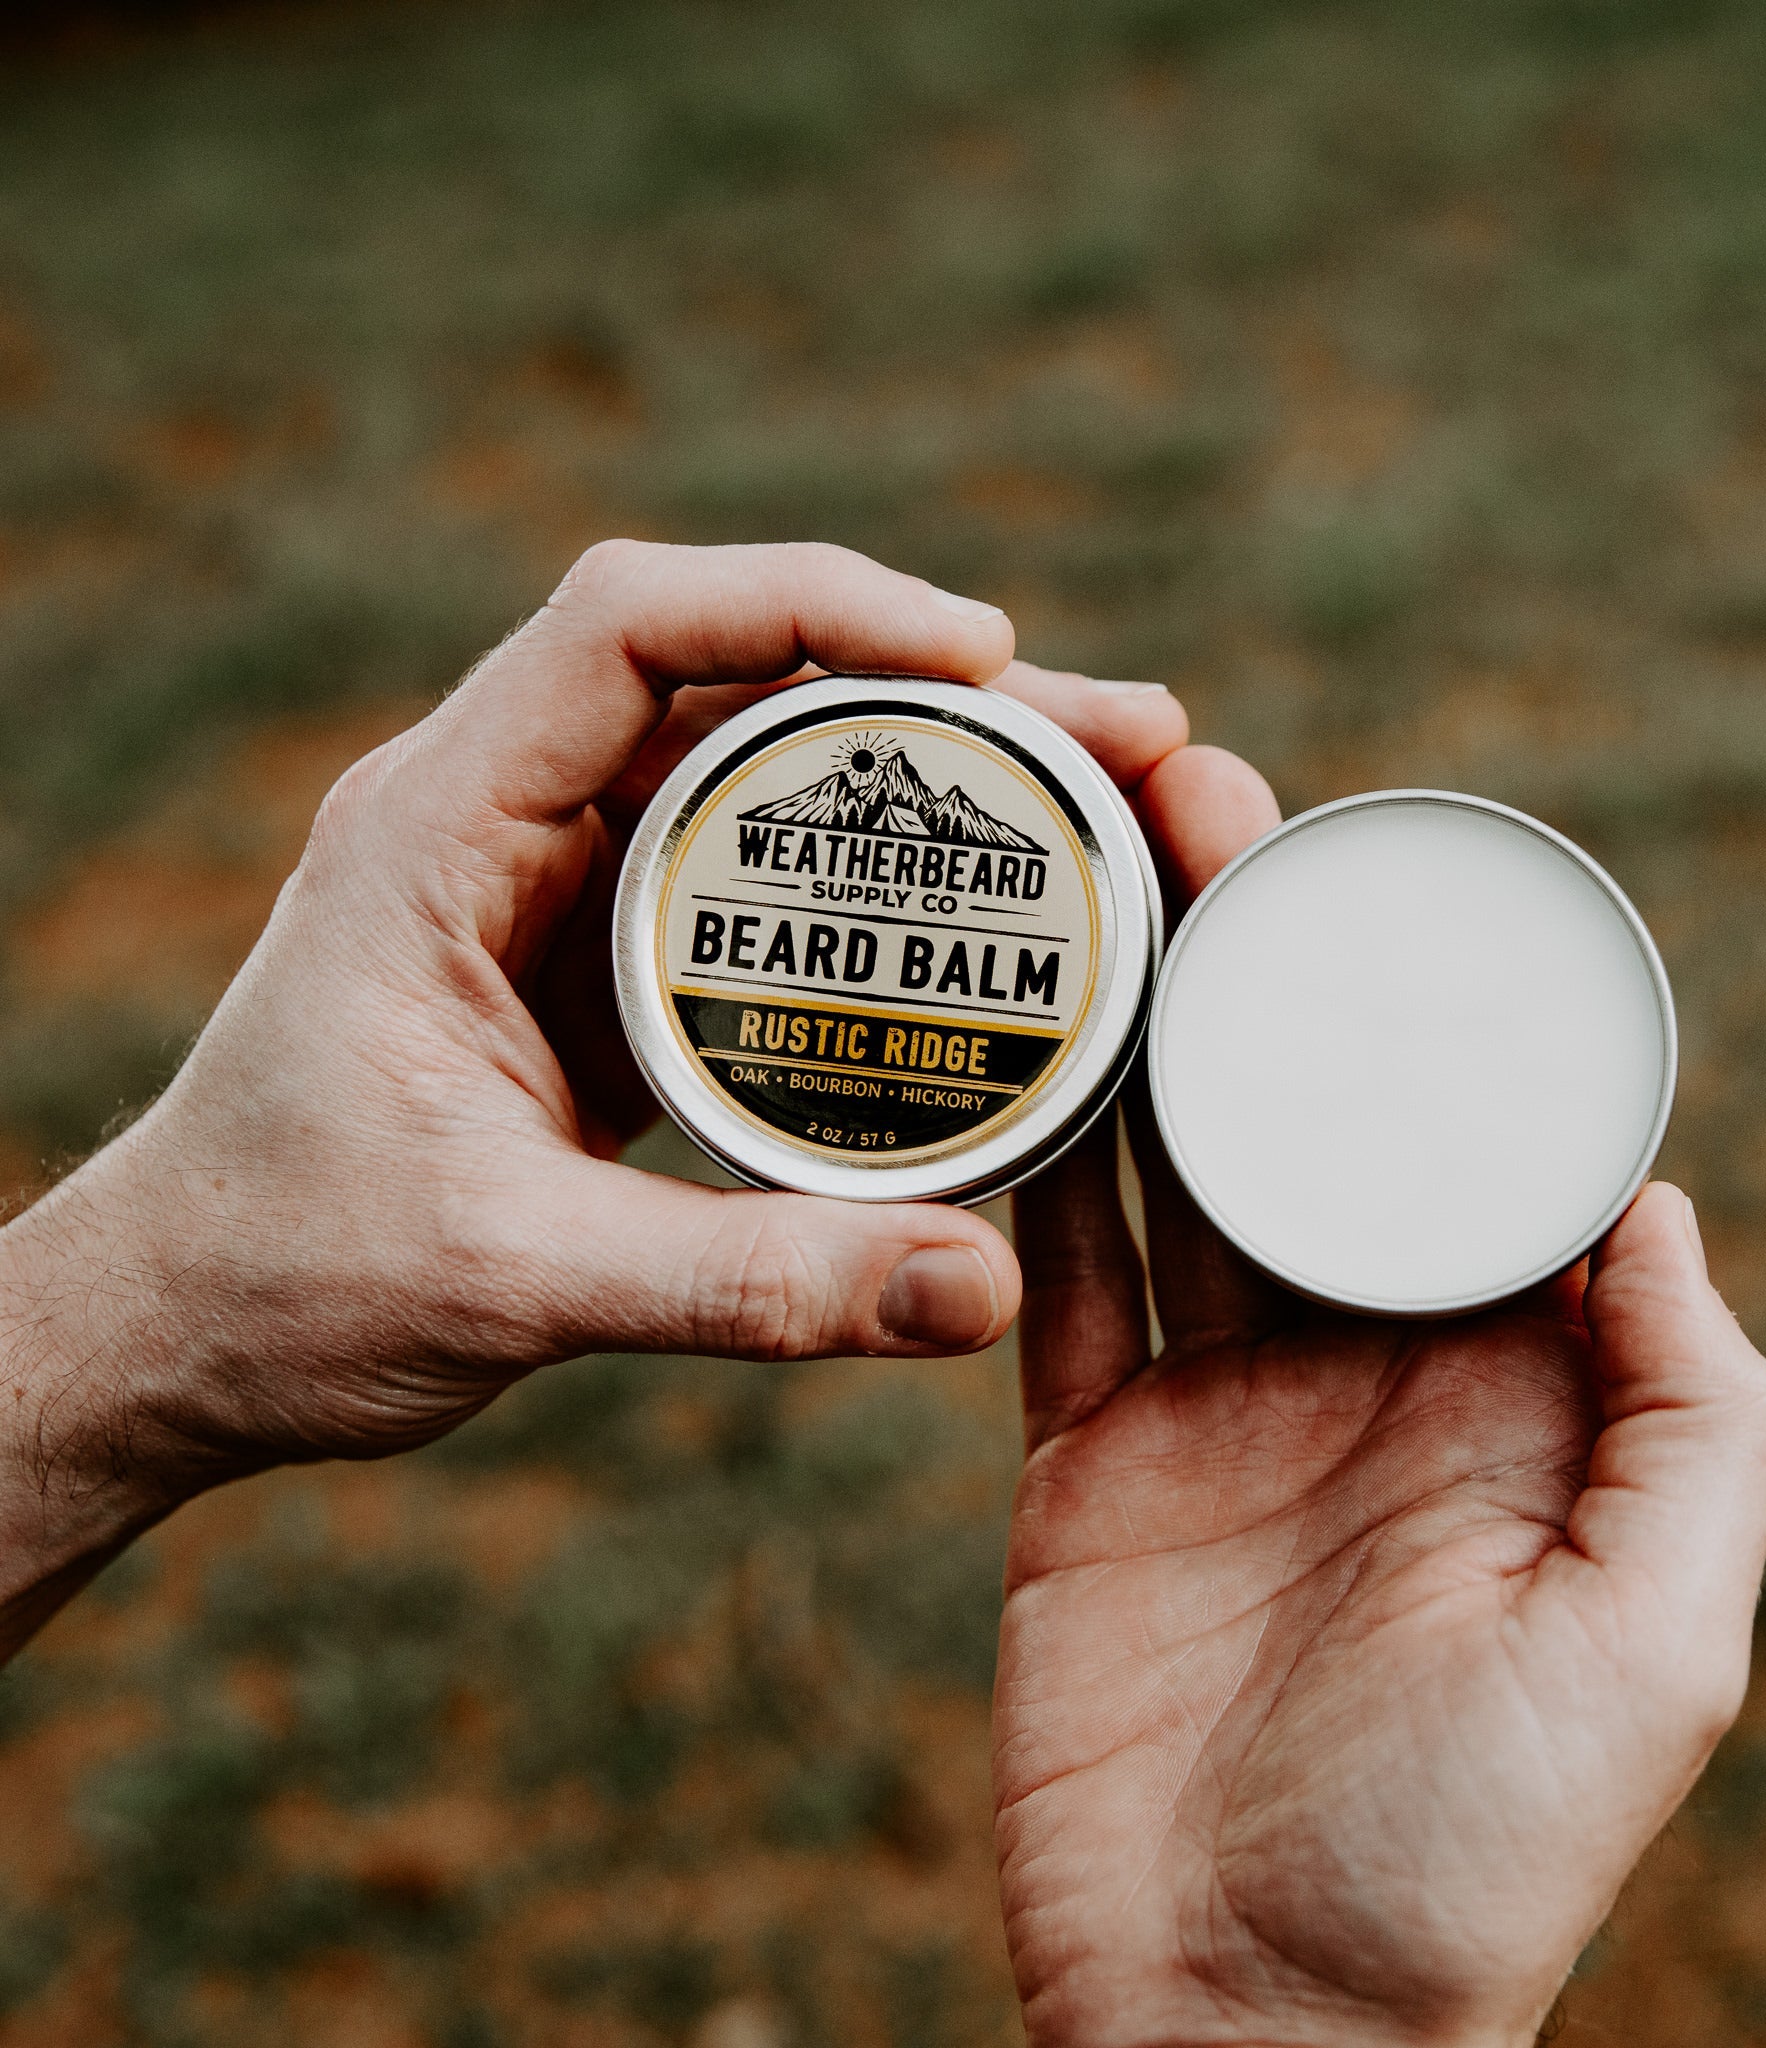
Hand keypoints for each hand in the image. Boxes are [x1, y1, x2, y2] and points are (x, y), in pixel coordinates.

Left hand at [0, 540, 1185, 1653]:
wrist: (179, 1333)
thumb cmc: (286, 1284)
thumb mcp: (517, 1282)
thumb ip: (747, 1284)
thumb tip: (980, 1288)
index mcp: (434, 832)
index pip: (626, 627)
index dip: (810, 602)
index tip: (981, 652)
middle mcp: (495, 822)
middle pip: (733, 680)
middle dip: (928, 689)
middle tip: (1112, 736)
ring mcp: (547, 887)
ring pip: (755, 773)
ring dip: (912, 776)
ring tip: (1084, 809)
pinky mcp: (592, 962)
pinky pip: (753, 881)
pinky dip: (867, 882)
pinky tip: (974, 925)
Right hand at [996, 749, 1765, 2047]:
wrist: (1245, 2031)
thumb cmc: (1474, 1863)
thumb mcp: (1656, 1642)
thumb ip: (1691, 1417)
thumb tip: (1648, 1193)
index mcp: (1504, 1388)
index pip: (1469, 1145)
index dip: (1429, 1000)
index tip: (1373, 863)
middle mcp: (1361, 1370)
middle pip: (1303, 1118)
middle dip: (1260, 961)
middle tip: (1199, 799)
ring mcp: (1215, 1408)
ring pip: (1172, 1166)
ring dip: (1143, 1027)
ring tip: (1100, 877)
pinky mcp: (1087, 1461)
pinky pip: (1055, 1284)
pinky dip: (1032, 1172)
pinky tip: (1011, 1053)